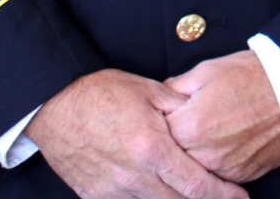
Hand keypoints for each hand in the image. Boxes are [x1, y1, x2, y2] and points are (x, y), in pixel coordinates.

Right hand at [26, 69, 246, 198]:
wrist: (54, 106)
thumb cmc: (102, 93)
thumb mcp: (151, 91)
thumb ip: (181, 108)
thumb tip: (205, 118)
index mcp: (152, 150)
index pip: (195, 185)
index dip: (221, 195)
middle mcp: (133, 177)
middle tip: (225, 198)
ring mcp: (113, 190)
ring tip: (195, 194)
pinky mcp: (95, 195)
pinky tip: (160, 192)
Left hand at [164, 50, 279, 182]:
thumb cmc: (257, 75)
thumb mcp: (209, 70)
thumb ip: (175, 88)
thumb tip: (160, 99)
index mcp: (191, 126)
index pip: (157, 134)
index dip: (160, 123)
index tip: (164, 116)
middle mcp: (205, 154)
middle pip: (173, 157)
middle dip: (175, 142)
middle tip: (186, 124)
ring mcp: (224, 167)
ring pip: (194, 169)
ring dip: (194, 155)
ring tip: (208, 132)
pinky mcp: (242, 174)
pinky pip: (217, 173)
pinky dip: (215, 162)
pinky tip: (223, 142)